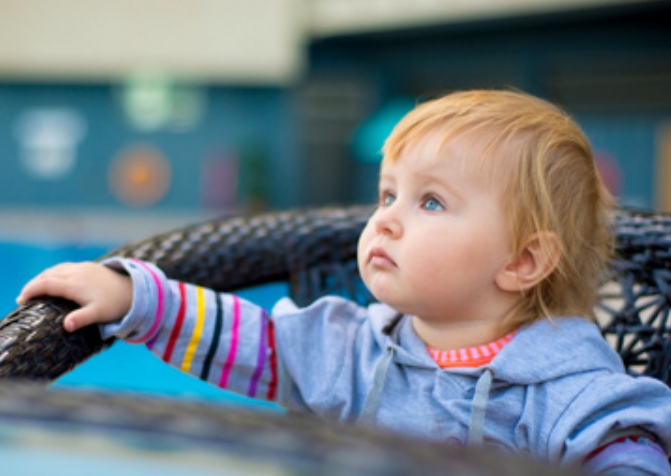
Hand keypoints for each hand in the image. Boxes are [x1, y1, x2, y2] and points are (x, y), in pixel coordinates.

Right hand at [16, 262, 132, 331]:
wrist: (135, 289)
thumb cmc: (115, 304)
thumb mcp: (99, 314)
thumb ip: (82, 318)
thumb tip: (67, 325)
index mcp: (75, 284)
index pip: (46, 284)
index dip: (31, 290)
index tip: (21, 299)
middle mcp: (76, 273)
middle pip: (48, 275)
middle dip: (33, 284)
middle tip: (23, 296)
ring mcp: (82, 268)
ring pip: (56, 270)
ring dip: (43, 278)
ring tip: (34, 288)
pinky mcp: (89, 266)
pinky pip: (65, 267)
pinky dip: (54, 273)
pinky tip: (54, 280)